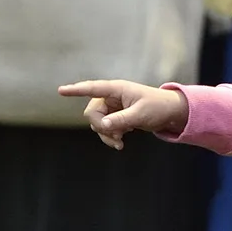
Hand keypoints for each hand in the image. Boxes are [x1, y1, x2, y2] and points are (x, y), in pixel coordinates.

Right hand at [57, 79, 188, 148]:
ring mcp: (113, 107)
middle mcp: (111, 97)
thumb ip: (121, 120)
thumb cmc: (158, 108)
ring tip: (121, 142)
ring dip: (106, 135)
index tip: (60, 91)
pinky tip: (121, 141)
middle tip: (117, 137)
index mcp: (117, 89)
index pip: (92, 88)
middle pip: (92, 113)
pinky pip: (104, 128)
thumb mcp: (140, 115)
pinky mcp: (116, 117)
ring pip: (97, 123)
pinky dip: (110, 136)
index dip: (76, 90)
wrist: (170, 114)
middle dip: (100, 127)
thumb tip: (103, 126)